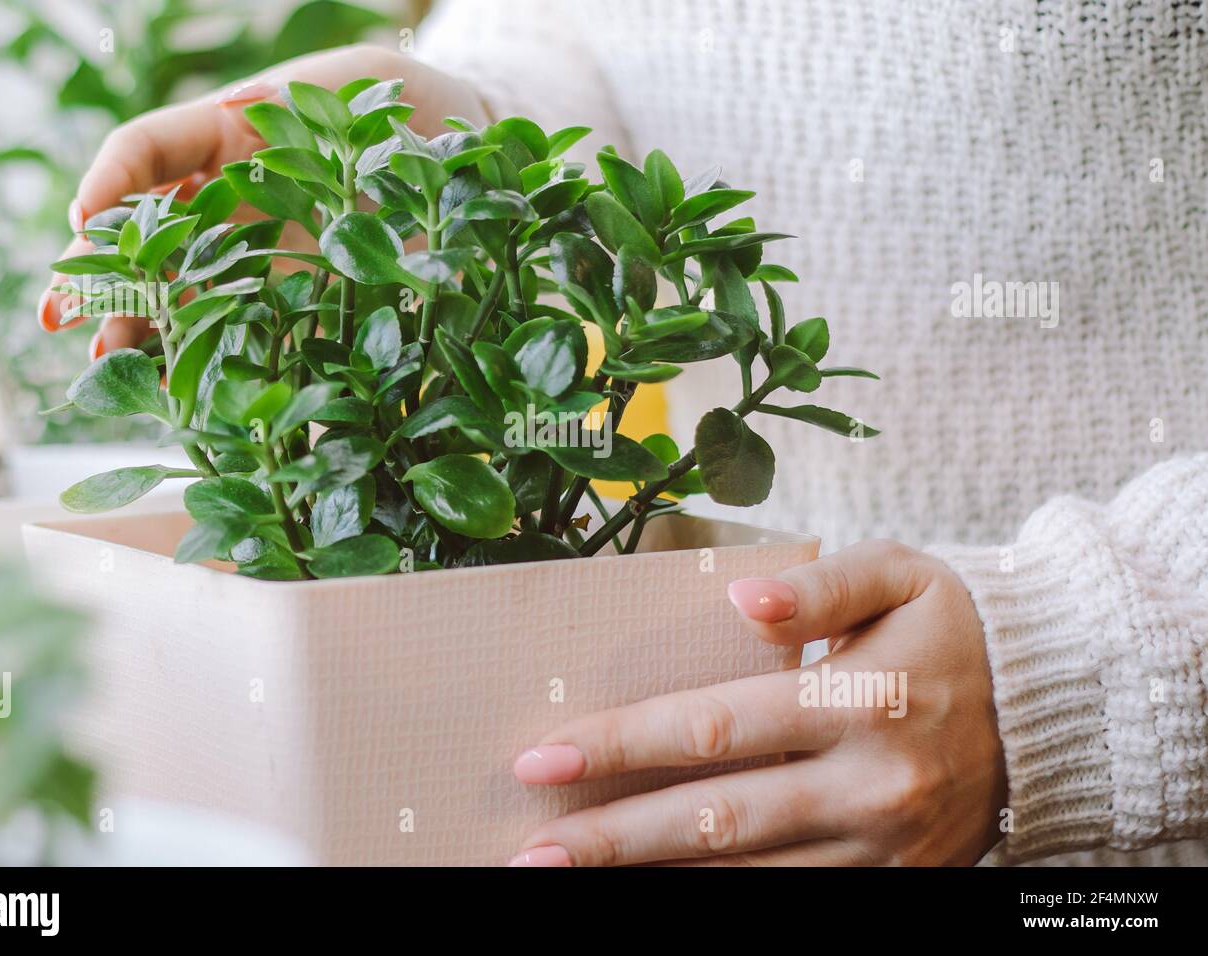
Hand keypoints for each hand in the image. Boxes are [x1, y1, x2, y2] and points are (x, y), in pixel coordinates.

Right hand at [36, 44, 487, 356]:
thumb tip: (259, 151)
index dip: (110, 182)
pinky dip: (202, 357)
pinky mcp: (290, 296)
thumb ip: (309, 121)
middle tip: (62, 314)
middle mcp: (227, 196)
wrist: (456, 155)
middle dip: (99, 273)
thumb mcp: (353, 98)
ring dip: (136, 325)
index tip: (87, 219)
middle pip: (145, 233)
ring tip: (103, 364)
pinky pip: (236, 327)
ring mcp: (253, 249)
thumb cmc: (398, 112)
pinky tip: (174, 387)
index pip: (146, 150)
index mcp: (226, 135)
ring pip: (177, 288)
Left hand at [509, 540, 1007, 865]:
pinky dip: (724, 901)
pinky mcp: (897, 882)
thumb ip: (818, 584)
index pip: (716, 726)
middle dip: (615, 838)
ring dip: (654, 882)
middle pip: (716, 821)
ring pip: (749, 877)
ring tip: (573, 880)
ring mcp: (884, 848)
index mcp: (863, 700)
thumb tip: (742, 595)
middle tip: (531, 851)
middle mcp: (871, 785)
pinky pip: (796, 902)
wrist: (1050, 707)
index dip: (624, 743)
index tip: (545, 755)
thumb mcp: (898, 574)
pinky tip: (663, 894)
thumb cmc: (952, 627)